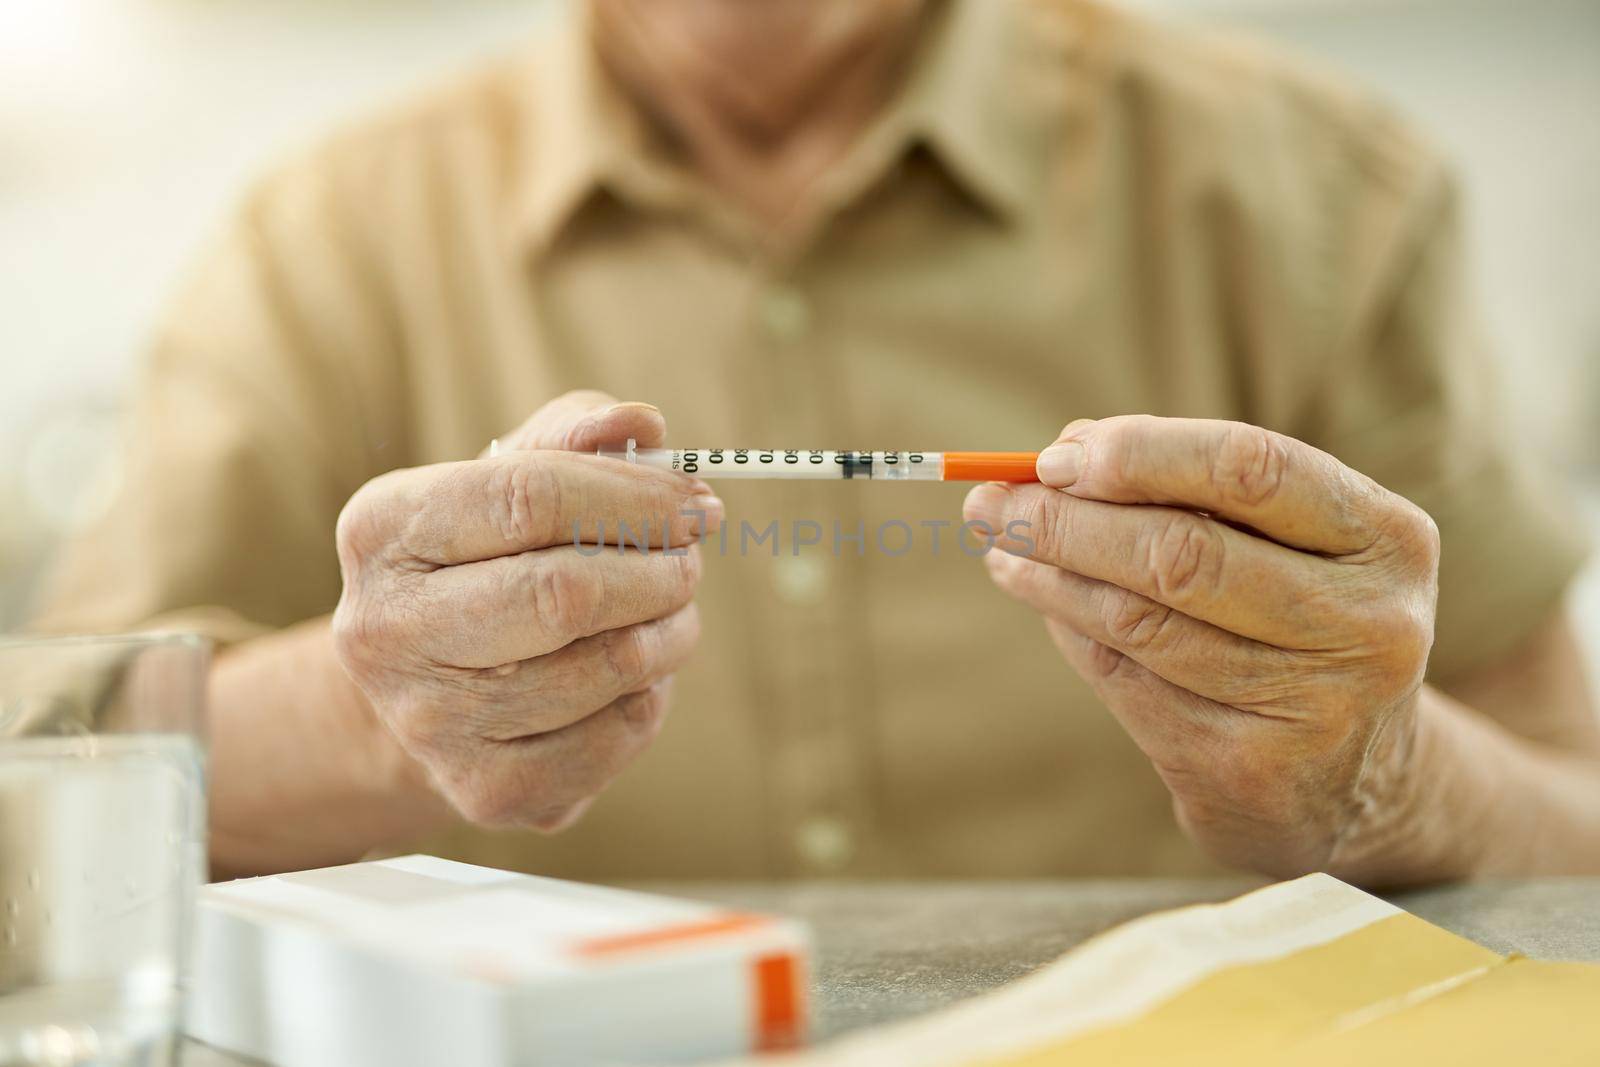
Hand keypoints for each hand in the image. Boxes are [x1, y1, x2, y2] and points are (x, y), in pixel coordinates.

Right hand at [331, 391, 720, 830]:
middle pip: (563, 594)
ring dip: (669, 633)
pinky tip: (633, 674)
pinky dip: (650, 697)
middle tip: (690, 560)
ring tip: (668, 611)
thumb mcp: (515, 475)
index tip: (696, 501)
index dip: (633, 497)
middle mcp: (386, 630)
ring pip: (605, 669)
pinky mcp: (485, 790)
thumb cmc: (487, 556)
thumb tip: (642, 424)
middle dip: (657, 571)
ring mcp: (430, 721)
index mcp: (383, 530)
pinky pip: (615, 737)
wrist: (430, 683)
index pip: (528, 497)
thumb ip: (578, 437)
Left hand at [964, 416, 1440, 878]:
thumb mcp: (1287, 544)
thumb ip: (1190, 490)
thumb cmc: (1301, 621)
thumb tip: (1063, 450)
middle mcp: (1368, 623)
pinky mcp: (1250, 771)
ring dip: (1050, 578)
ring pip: (1141, 621)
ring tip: (1001, 549)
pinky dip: (1071, 633)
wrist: (1358, 781)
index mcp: (1388, 538)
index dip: (1138, 455)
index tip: (1053, 455)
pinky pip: (1127, 682)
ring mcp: (1316, 707)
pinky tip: (1044, 604)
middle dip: (1066, 521)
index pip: (1249, 467)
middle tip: (990, 504)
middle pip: (1182, 552)